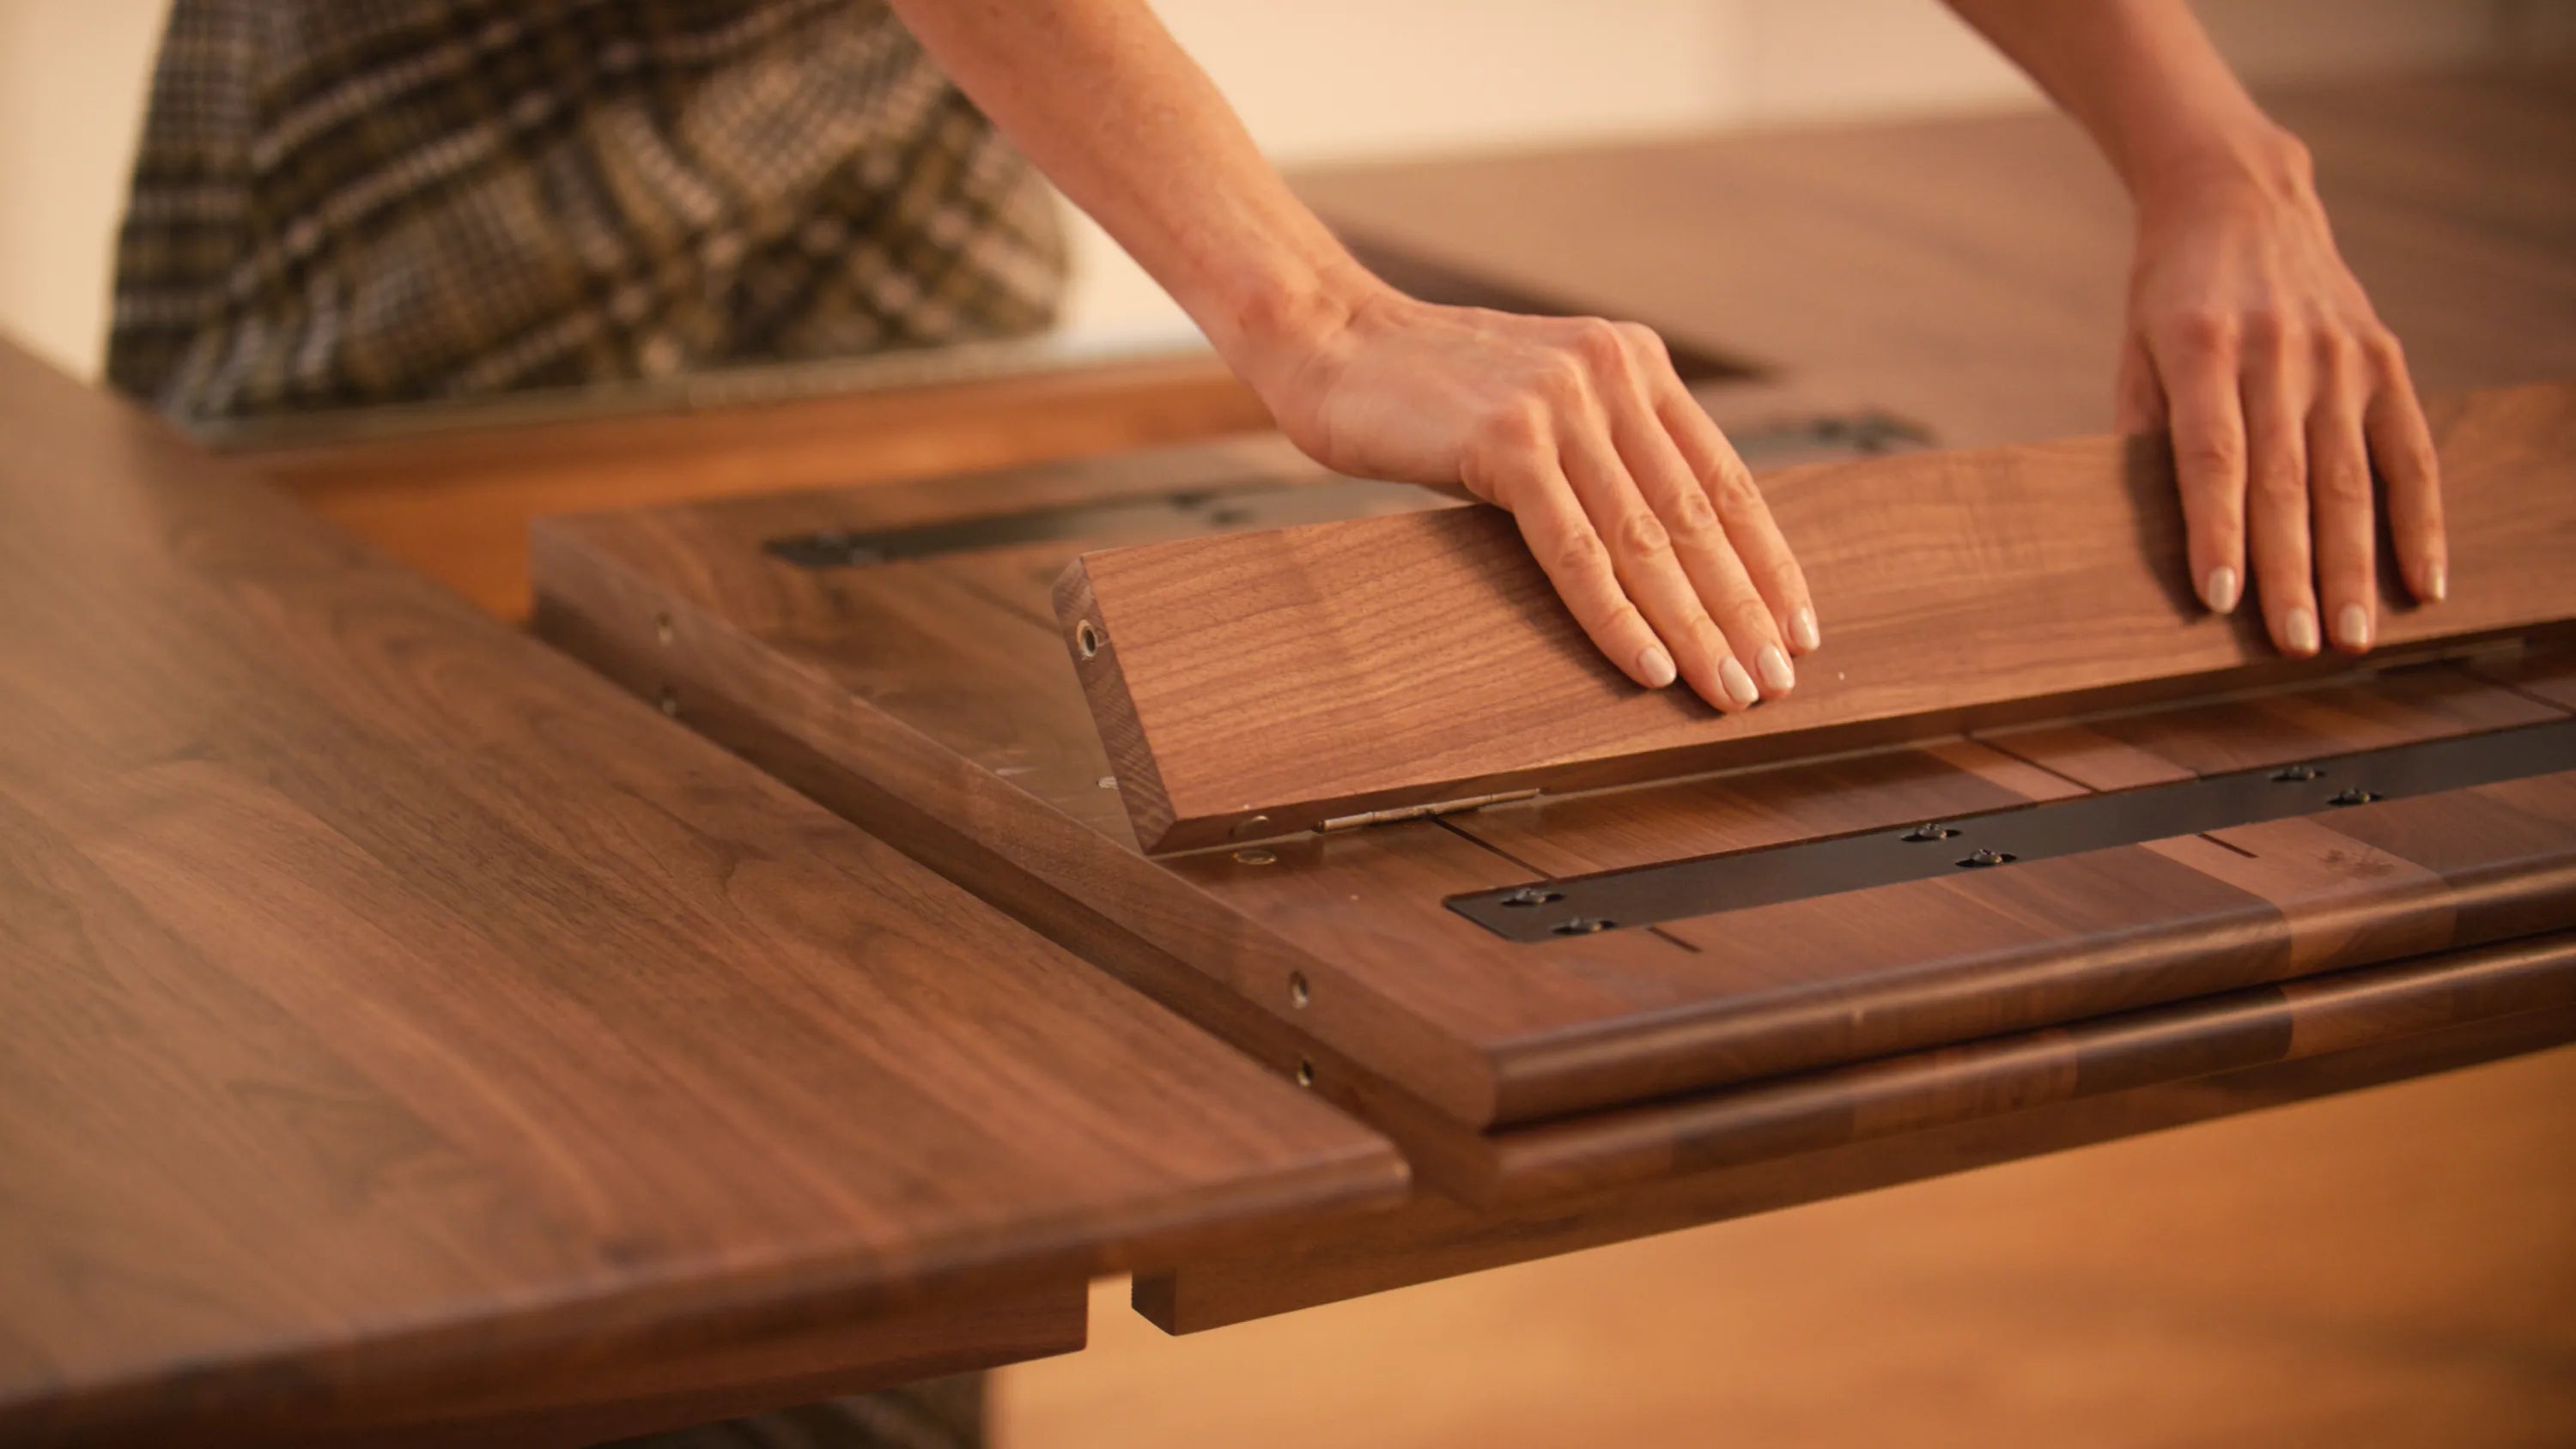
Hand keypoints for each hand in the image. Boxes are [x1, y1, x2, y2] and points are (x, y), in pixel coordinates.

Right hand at [1242, 276, 1818, 712]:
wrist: (1330, 341)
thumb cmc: (1427, 391)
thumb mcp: (1540, 403)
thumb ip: (1604, 450)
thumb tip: (1666, 551)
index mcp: (1634, 361)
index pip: (1724, 478)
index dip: (1768, 560)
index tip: (1799, 627)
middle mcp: (1612, 372)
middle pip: (1697, 516)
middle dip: (1742, 610)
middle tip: (1776, 682)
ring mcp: (1562, 403)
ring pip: (1646, 539)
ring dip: (1695, 626)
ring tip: (1729, 689)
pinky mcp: (1508, 441)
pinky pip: (1576, 550)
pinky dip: (1617, 615)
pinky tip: (1648, 665)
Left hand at [2118, 134, 2444, 655]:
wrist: (2238, 195)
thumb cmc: (2169, 293)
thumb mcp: (2134, 350)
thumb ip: (2141, 432)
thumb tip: (2143, 532)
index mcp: (2201, 347)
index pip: (2213, 455)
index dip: (2217, 530)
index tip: (2220, 599)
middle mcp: (2277, 351)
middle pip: (2287, 479)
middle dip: (2293, 570)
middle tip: (2295, 645)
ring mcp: (2340, 356)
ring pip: (2350, 477)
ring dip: (2354, 564)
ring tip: (2350, 636)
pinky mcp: (2384, 359)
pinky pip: (2410, 452)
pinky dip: (2419, 520)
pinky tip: (2422, 581)